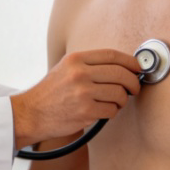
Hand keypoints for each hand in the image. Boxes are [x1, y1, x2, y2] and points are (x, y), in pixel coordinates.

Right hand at [10, 49, 143, 150]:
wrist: (30, 113)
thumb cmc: (50, 93)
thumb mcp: (65, 68)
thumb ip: (90, 65)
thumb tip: (123, 67)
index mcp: (76, 59)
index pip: (112, 55)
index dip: (130, 61)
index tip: (138, 68)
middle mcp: (80, 73)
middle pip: (121, 74)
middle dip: (133, 82)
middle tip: (134, 88)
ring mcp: (83, 93)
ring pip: (119, 93)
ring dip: (122, 100)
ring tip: (114, 102)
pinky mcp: (85, 112)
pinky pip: (112, 110)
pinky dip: (112, 112)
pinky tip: (103, 111)